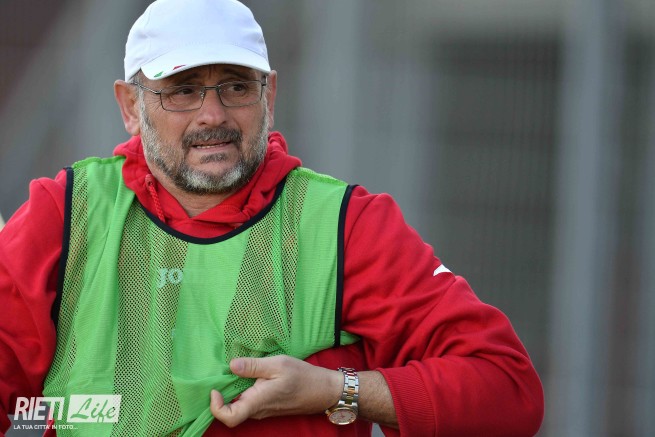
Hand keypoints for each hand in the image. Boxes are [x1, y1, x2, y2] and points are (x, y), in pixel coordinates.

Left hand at [209, 355, 342, 427]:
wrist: (324, 390)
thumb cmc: (303, 377)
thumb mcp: (278, 364)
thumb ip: (254, 366)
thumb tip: (231, 365)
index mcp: (258, 401)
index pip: (229, 417)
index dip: (216, 406)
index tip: (216, 388)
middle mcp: (258, 410)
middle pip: (231, 409)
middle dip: (223, 392)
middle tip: (224, 370)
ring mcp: (263, 410)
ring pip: (240, 404)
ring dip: (235, 389)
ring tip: (239, 369)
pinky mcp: (268, 406)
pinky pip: (250, 401)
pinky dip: (245, 389)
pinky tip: (252, 373)